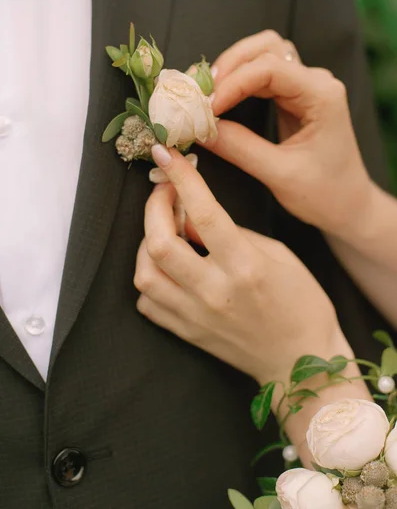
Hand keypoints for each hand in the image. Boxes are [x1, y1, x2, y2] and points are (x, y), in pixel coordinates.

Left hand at [134, 145, 347, 385]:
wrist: (300, 361)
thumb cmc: (301, 303)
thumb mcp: (278, 255)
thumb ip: (232, 234)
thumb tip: (190, 218)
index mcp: (246, 267)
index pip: (203, 213)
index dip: (181, 179)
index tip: (166, 154)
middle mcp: (215, 292)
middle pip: (159, 243)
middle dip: (154, 207)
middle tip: (164, 192)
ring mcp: (196, 316)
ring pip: (144, 274)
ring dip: (145, 244)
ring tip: (162, 231)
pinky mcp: (186, 333)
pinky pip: (148, 303)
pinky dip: (150, 278)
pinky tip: (165, 268)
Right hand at [205, 30, 372, 237]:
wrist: (348, 206)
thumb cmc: (325, 194)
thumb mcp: (280, 174)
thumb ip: (240, 148)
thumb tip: (201, 129)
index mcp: (322, 95)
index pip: (270, 69)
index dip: (233, 83)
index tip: (206, 107)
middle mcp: (315, 82)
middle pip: (266, 49)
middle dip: (229, 66)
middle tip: (199, 92)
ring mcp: (305, 88)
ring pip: (262, 57)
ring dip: (231, 69)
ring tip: (205, 92)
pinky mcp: (293, 98)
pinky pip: (261, 77)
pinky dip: (236, 83)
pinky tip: (218, 99)